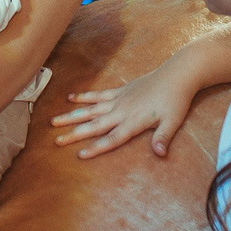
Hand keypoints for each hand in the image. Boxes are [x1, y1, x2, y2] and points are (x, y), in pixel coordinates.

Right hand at [48, 56, 197, 158]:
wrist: (176, 75)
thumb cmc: (176, 101)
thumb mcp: (173, 122)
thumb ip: (163, 138)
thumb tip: (160, 154)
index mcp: (133, 122)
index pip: (111, 138)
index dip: (96, 147)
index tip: (80, 155)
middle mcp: (122, 111)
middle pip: (94, 125)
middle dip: (75, 134)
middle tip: (56, 140)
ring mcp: (119, 99)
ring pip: (90, 109)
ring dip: (72, 115)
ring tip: (54, 121)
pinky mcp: (120, 90)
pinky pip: (98, 94)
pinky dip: (84, 96)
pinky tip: (70, 98)